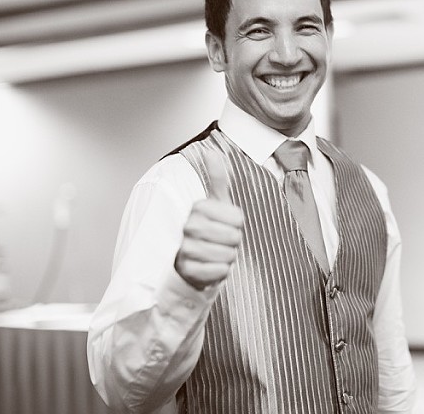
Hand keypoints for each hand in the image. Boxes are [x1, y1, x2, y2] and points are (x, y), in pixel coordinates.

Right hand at [175, 152, 242, 289]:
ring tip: (216, 253)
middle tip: (221, 241)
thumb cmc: (209, 229)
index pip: (238, 218)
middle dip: (233, 242)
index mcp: (198, 208)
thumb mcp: (216, 202)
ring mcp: (185, 248)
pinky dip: (220, 271)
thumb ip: (217, 178)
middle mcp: (189, 226)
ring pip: (228, 255)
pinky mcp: (187, 269)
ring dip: (227, 257)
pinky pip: (219, 271)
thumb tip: (211, 151)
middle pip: (234, 237)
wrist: (191, 260)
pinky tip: (210, 266)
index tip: (226, 224)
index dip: (237, 224)